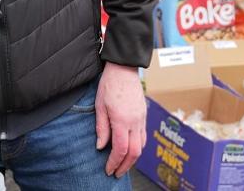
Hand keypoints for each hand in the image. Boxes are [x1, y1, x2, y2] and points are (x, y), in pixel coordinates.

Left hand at [95, 62, 146, 177]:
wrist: (124, 69)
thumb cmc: (109, 85)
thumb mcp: (99, 106)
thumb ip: (101, 128)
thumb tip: (100, 146)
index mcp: (122, 120)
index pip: (120, 149)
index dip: (114, 162)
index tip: (108, 170)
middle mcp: (135, 122)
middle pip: (134, 152)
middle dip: (125, 166)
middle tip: (116, 173)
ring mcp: (141, 119)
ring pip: (142, 146)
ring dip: (133, 158)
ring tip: (122, 164)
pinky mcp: (144, 115)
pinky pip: (144, 136)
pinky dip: (138, 147)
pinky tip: (130, 149)